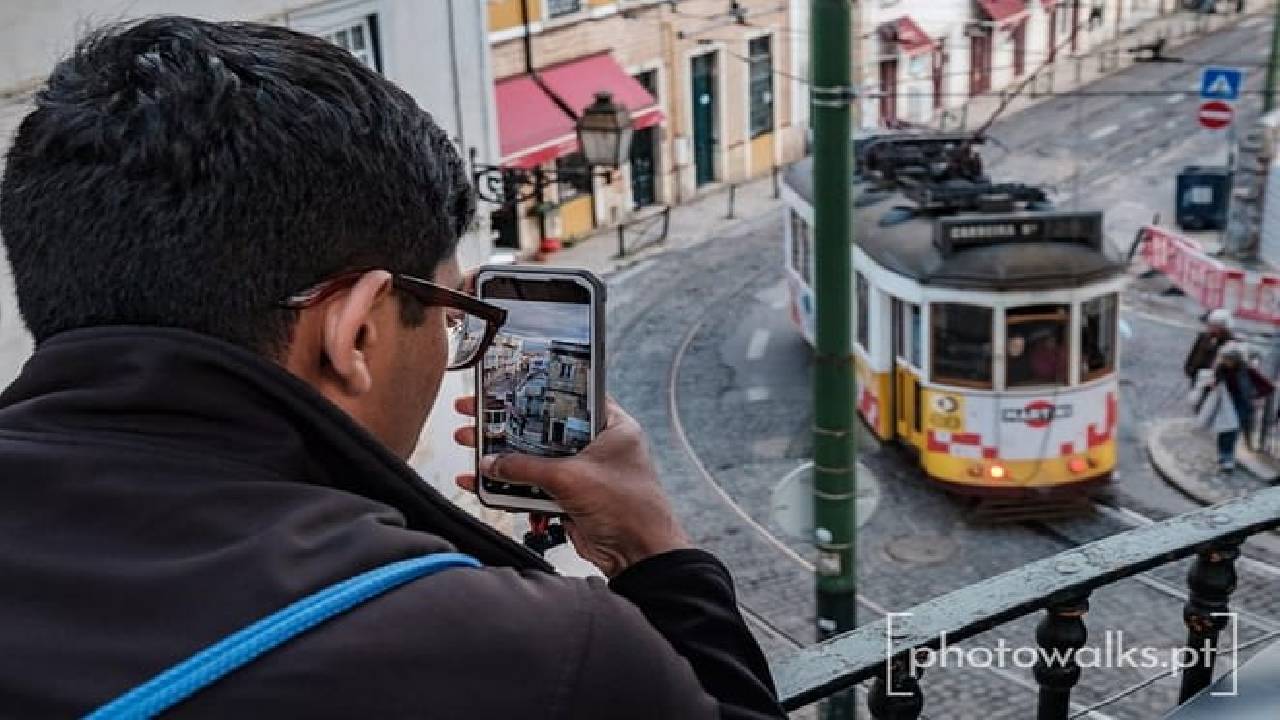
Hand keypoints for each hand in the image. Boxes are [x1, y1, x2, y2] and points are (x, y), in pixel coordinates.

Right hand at [453, 396, 691, 576]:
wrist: (638, 556)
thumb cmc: (629, 508)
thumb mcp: (571, 478)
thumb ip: (527, 468)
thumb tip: (493, 462)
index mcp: (611, 426)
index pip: (569, 398)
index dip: (535, 392)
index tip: (505, 387)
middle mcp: (597, 446)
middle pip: (545, 430)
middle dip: (508, 427)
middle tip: (476, 416)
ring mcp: (583, 472)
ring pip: (536, 460)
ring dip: (505, 459)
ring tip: (471, 446)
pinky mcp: (571, 497)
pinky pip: (536, 487)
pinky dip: (513, 487)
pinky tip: (484, 482)